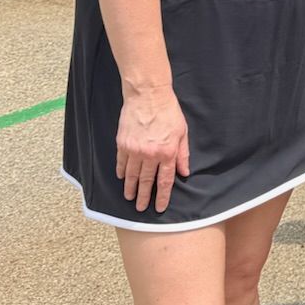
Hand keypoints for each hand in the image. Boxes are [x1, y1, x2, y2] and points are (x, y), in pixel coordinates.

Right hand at [116, 88, 189, 212]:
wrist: (148, 95)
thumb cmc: (169, 111)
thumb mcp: (182, 132)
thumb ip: (182, 154)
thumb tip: (184, 172)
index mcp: (167, 152)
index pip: (165, 181)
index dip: (162, 196)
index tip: (159, 207)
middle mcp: (150, 155)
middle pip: (146, 181)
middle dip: (144, 197)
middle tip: (140, 208)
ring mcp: (134, 150)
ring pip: (131, 175)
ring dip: (130, 188)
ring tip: (130, 197)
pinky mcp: (122, 144)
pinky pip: (121, 163)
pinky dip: (121, 172)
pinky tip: (121, 178)